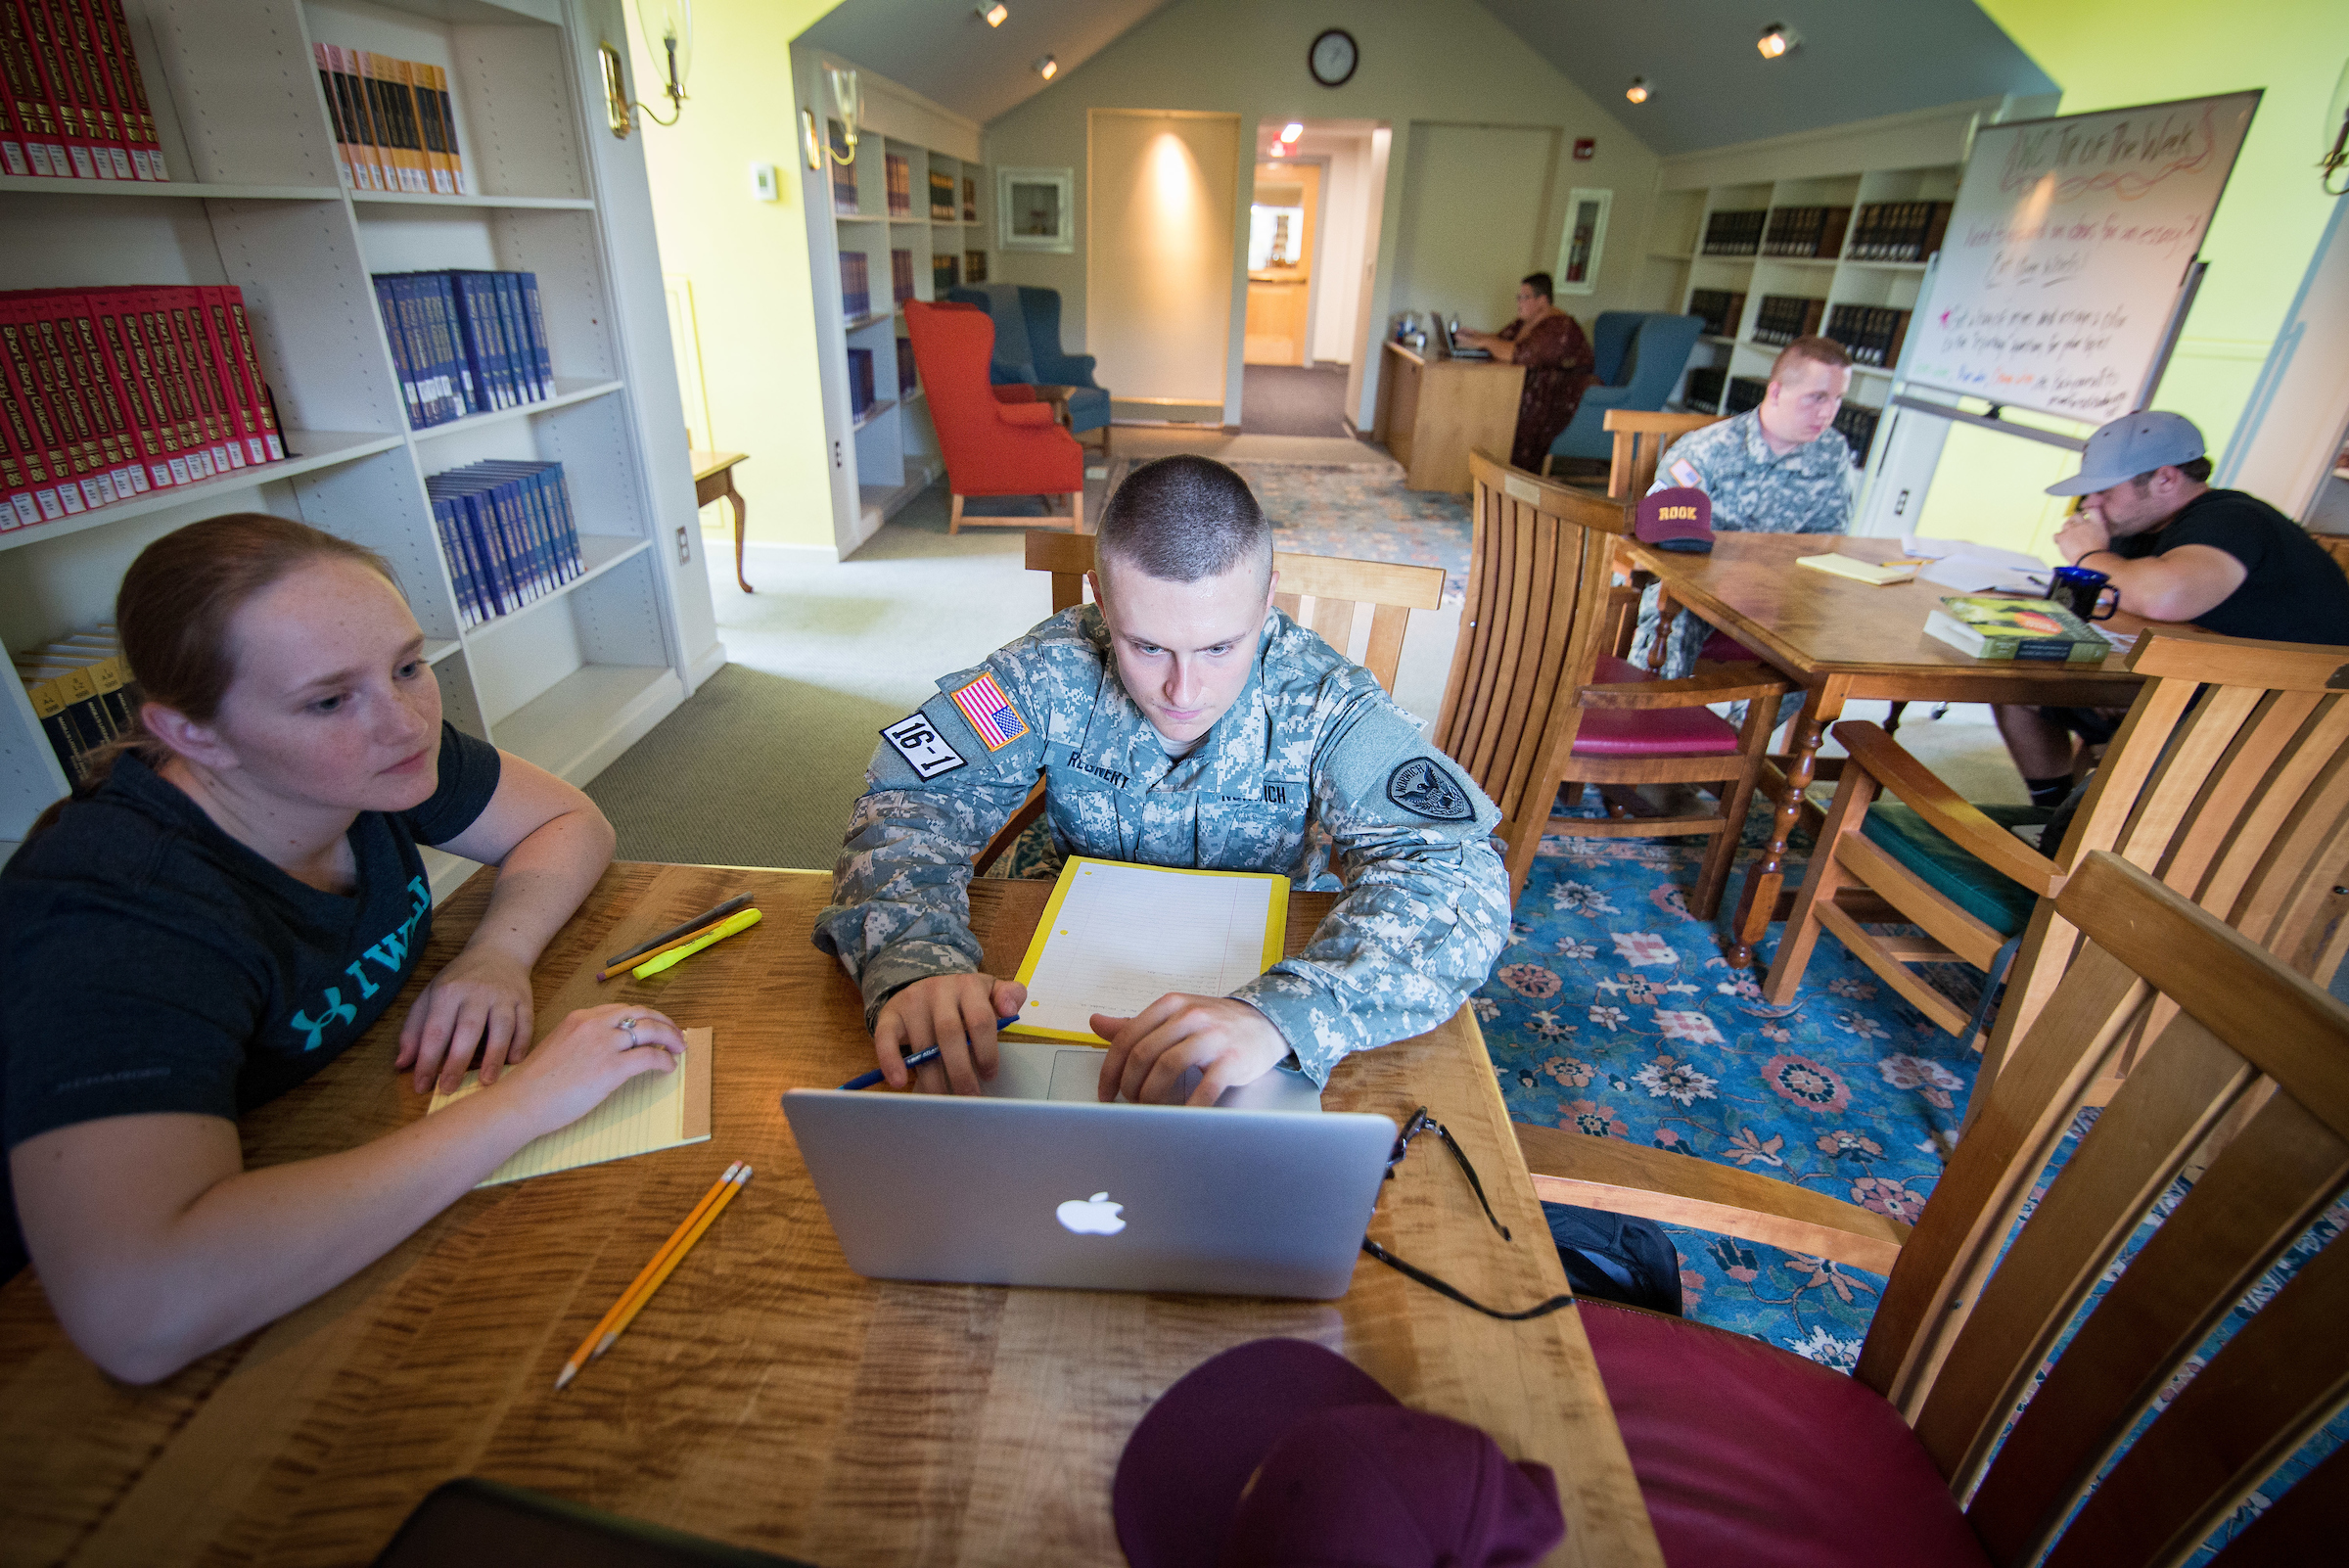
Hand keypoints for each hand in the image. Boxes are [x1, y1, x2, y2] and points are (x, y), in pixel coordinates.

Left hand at [397, 946, 536, 1092]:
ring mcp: (503, 996)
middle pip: (468, 1030)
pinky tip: (513, 1063)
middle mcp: (476, 992)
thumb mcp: (430, 995)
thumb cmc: (459, 979)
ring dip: (494, 1056)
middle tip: (449, 1089)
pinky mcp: (524, 1000)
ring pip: (501, 1027)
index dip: (427, 1061)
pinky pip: (525, 1024)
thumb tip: (402, 1063)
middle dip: (457, 1062)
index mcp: (448, 992)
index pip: (435, 1031)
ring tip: (485, 1082)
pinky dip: (520, 1044)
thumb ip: (414, 1029)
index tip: (422, 1086)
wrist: (498, 951)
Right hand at [497, 1004, 685, 1136]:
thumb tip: (605, 1050)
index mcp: (580, 1018)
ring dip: (670, 1038)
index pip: (622, 1009)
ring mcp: (603, 1045)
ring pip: (650, 1030)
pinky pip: (649, 1057)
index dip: (643, 1016)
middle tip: (676, 1034)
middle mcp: (594, 1025)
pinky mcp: (611, 1068)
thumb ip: (582, 1041)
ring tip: (679, 1048)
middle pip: (641, 1013)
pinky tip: (667, 1067)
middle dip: (664, 1022)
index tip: (654, 1025)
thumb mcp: (558, 1047)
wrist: (521, 1101)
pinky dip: (664, 1060)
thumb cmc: (535, 1083)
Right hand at [874, 974, 1027, 1094]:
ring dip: (933, 1078)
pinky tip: (899, 1082)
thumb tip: (1010, 1008)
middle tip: (969, 1097)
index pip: (981, 1019)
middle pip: (950, 1033)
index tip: (989, 1075)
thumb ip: (1009, 996)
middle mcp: (939, 990)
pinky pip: (885, 1038)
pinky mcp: (890, 1015)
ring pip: (922, 1043)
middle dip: (961, 1071)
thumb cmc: (965, 998)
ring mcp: (912, 1001)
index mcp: (968, 985)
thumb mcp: (990, 990)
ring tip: (944, 1102)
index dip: (987, 1051)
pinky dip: (891, 1061)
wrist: (926, 983)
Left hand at [1093, 995, 1290, 1106]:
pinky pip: (1205, 1087)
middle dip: (1130, 1085)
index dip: (1111, 1070)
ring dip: (1152, 1095)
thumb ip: (1135, 1024)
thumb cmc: (1214, 1024)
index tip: (1105, 1093)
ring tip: (1150, 1108)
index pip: (1128, 1037)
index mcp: (1171, 1005)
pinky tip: (1181, 1116)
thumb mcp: (1175, 1016)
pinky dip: (1189, 1106)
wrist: (1265, 1024)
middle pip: (1144, 1054)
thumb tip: (1095, 1023)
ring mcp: (1213, 1036)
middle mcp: (1190, 1016)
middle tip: (1129, 1102)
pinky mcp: (1233, 1059)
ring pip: (1168, 1067)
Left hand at [2054, 508, 2111, 566]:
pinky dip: (2057, 538)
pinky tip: (2060, 542)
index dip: (2087, 512)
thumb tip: (2094, 529)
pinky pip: (2056, 535)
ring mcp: (2072, 529)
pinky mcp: (2063, 537)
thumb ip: (2099, 529)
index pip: (2092, 510)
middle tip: (2074, 525)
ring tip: (2068, 536)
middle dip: (2074, 519)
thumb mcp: (2105, 537)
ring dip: (2066, 529)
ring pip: (2066, 524)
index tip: (2085, 514)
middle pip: (2077, 515)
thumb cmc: (2100, 552)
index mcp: (2097, 523)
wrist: (2091, 559)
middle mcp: (2084, 524)